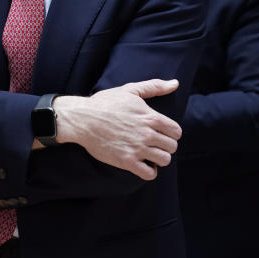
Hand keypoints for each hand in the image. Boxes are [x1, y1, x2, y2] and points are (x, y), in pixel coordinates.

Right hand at [55, 79, 181, 179]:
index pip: (176, 132)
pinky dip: (149, 171)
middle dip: (164, 146)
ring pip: (164, 160)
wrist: (82, 119)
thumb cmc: (105, 103)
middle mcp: (147, 134)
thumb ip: (154, 86)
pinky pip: (149, 174)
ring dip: (158, 159)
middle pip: (172, 147)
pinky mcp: (126, 161)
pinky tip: (142, 164)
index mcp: (150, 117)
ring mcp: (137, 148)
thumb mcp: (130, 90)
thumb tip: (175, 83)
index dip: (170, 133)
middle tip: (153, 144)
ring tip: (148, 154)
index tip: (161, 133)